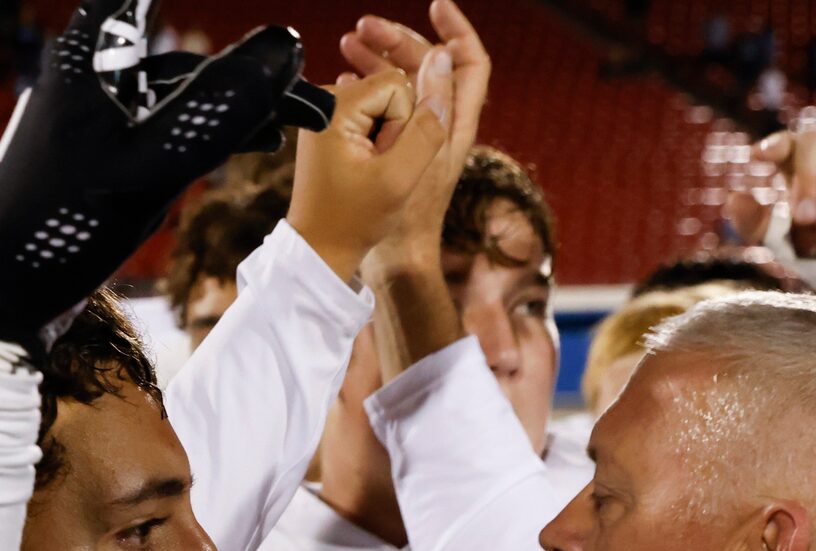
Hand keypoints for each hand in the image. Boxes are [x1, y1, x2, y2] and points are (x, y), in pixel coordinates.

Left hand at [0, 0, 310, 347]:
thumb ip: (217, 110)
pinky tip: (257, 140)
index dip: (190, 3)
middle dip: (245, 66)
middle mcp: (90, 69)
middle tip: (307, 90)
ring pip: (182, 90)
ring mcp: (97, 111)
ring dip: (237, 102)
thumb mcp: (148, 170)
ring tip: (299, 118)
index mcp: (88, 53)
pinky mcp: (103, 150)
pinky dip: (211, 130)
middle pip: (181, 48)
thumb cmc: (58, 229)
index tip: (268, 36)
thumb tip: (282, 48)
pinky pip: (168, 124)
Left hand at [287, 65, 423, 280]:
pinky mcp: (332, 125)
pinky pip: (375, 118)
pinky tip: (364, 170)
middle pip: (393, 91)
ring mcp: (327, 112)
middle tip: (374, 170)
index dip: (403, 125)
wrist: (320, 248)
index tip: (381, 161)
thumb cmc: (353, 221)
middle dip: (396, 131)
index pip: (398, 85)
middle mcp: (325, 100)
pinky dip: (378, 144)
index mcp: (334, 107)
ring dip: (389, 140)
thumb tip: (442, 65)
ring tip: (367, 173)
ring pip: (388, 105)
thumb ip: (426, 130)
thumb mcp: (399, 179)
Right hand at [335, 1, 490, 266]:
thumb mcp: (420, 154)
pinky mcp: (394, 152)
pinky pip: (383, 108)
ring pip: (403, 83)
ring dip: (378, 58)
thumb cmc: (406, 216)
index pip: (470, 62)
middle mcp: (441, 126)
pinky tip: (345, 81)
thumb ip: (432, 104)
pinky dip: (367, 88)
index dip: (457, 29)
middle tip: (362, 28)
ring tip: (347, 45)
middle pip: (427, 66)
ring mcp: (416, 139)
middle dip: (398, 39)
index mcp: (455, 124)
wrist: (395, 259)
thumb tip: (436, 57)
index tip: (435, 4)